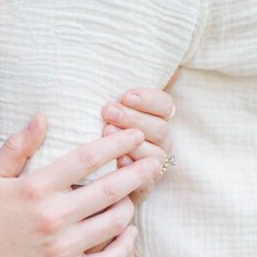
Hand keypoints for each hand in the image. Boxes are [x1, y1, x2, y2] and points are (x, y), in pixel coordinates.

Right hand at [0, 115, 161, 256]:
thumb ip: (19, 145)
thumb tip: (43, 115)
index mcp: (37, 188)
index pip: (87, 158)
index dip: (116, 144)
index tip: (134, 133)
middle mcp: (54, 217)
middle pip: (110, 189)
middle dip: (138, 172)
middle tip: (155, 161)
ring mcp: (63, 248)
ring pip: (114, 222)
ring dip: (130, 205)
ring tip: (134, 194)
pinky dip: (126, 244)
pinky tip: (129, 230)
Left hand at [101, 75, 177, 203]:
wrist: (86, 170)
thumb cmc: (102, 126)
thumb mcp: (114, 103)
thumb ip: (133, 87)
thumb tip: (170, 66)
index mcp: (157, 119)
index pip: (166, 105)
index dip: (149, 99)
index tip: (126, 95)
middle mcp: (160, 143)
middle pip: (160, 129)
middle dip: (134, 118)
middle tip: (108, 111)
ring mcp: (153, 167)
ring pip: (155, 156)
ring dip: (132, 143)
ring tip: (106, 131)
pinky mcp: (142, 190)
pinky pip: (146, 184)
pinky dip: (132, 171)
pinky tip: (117, 161)